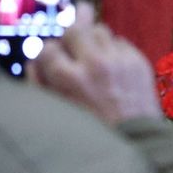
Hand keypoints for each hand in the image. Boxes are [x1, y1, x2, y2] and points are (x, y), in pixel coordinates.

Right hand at [32, 20, 162, 125]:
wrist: (137, 143)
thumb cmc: (92, 133)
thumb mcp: (57, 113)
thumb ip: (40, 83)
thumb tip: (33, 61)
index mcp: (69, 78)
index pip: (47, 48)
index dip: (48, 55)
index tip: (53, 63)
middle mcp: (94, 64)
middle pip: (74, 29)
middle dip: (70, 38)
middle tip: (73, 51)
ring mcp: (120, 60)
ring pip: (100, 30)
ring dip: (93, 41)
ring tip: (94, 59)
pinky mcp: (139, 61)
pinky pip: (121, 42)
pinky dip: (114, 51)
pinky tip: (113, 69)